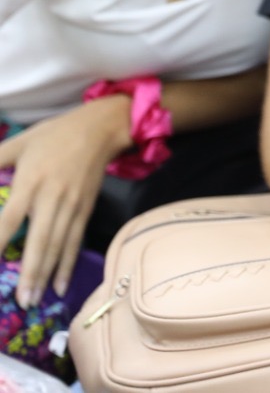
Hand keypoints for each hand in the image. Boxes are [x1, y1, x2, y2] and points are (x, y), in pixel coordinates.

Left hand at [0, 98, 129, 307]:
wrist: (101, 128)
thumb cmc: (54, 135)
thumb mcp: (19, 142)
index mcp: (31, 181)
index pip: (9, 220)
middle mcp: (52, 198)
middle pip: (39, 241)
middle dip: (30, 273)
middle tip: (21, 301)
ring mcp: (72, 206)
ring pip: (58, 246)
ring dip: (46, 276)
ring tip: (35, 299)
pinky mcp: (85, 209)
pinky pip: (75, 242)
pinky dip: (68, 265)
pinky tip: (61, 286)